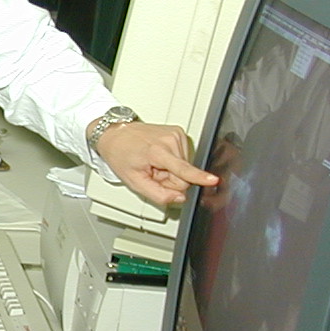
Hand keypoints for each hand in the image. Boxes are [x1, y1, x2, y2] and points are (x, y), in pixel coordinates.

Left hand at [94, 119, 217, 206]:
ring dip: (170, 170)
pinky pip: (183, 157)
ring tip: (154, 163)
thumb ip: (158, 194)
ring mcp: (175, 134)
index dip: (199, 177)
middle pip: (184, 175)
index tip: (213, 180)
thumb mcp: (134, 181)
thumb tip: (179, 198)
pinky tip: (159, 157)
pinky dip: (172, 161)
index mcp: (157, 151)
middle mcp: (169, 139)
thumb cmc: (122, 155)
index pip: (183, 169)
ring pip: (185, 167)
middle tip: (153, 172)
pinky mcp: (179, 132)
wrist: (115, 134)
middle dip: (170, 179)